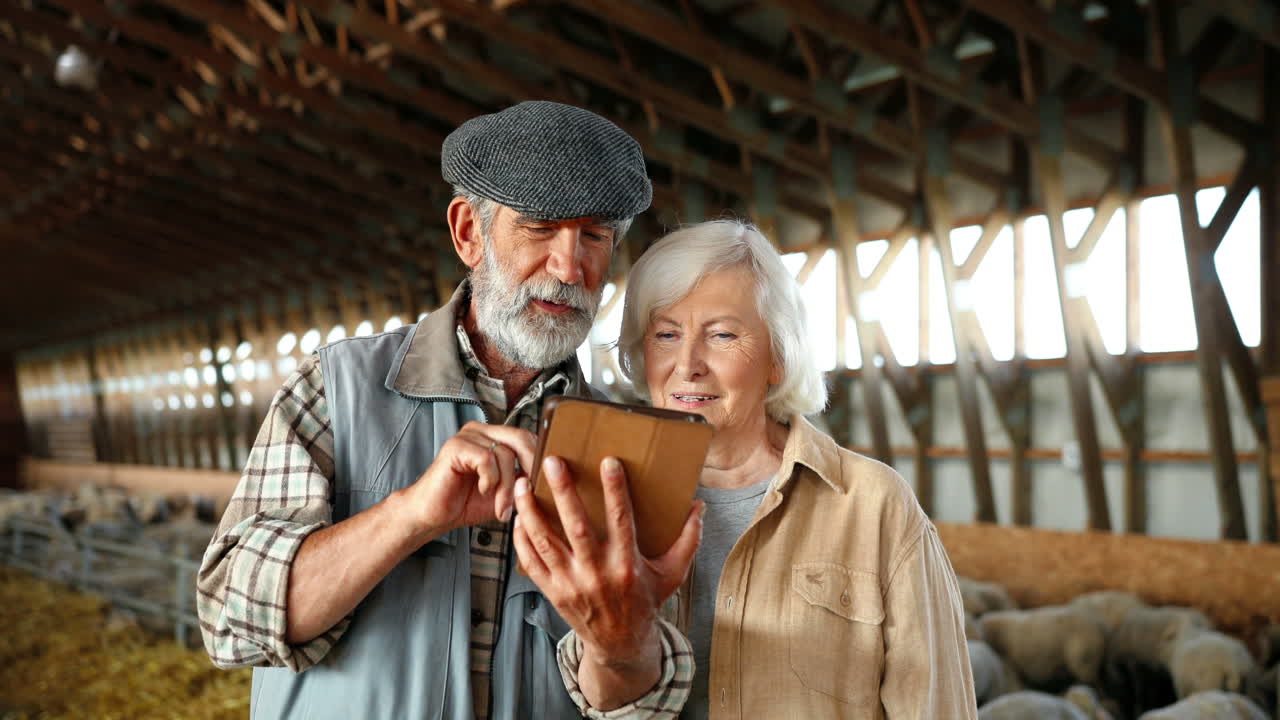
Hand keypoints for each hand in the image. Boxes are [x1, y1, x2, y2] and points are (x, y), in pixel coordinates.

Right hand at [404, 421, 536, 537]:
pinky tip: (483, 491)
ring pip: (505, 454)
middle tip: (528, 495)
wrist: (433, 516)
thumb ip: (524, 479)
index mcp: (495, 436)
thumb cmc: (466, 503)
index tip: (545, 485)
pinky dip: (490, 480)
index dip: (540, 460)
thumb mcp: (505, 491)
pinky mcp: (456, 446)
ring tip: (501, 507)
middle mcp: (483, 430)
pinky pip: (486, 458)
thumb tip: (550, 477)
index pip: (529, 438)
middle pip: (521, 438)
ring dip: (507, 486)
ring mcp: (468, 435)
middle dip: (530, 469)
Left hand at [512, 455, 703, 666]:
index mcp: (627, 565)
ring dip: (532, 511)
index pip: (621, 520)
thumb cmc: (645, 601)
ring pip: (545, 542)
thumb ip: (688, 539)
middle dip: (563, 492)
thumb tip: (699, 506)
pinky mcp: (552, 592)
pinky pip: (531, 562)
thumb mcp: (673, 574)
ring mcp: (571, 584)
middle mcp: (597, 574)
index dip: (615, 490)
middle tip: (552, 462)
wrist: (620, 643)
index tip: (609, 462)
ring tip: (524, 484)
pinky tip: (518, 517)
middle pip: (576, 527)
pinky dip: (522, 539)